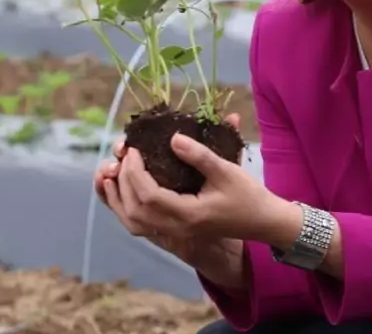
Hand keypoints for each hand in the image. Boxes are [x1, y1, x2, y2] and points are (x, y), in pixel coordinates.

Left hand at [94, 114, 254, 287]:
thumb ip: (199, 155)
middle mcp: (177, 228)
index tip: (134, 149)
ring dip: (117, 198)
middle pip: (135, 211)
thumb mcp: (226, 170)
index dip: (135, 172)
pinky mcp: (176, 230)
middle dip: (123, 181)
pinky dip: (126, 208)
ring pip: (133, 222)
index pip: (148, 196)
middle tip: (123, 154)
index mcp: (188, 215)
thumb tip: (173, 139)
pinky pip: (141, 225)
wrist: (262, 221)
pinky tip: (122, 191)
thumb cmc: (247, 194)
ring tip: (110, 174)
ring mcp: (175, 232)